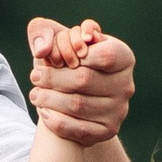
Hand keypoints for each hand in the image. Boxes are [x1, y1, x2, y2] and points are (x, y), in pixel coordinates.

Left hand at [27, 17, 133, 147]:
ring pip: (78, 104)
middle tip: (35, 76)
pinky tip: (44, 112)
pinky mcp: (108, 131)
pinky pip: (79, 129)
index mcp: (123, 57)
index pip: (103, 55)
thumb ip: (44, 30)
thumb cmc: (64, 61)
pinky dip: (57, 121)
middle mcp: (126, 84)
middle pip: (85, 79)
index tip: (52, 58)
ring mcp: (119, 110)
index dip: (73, 54)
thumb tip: (43, 49)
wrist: (73, 95)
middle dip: (53, 77)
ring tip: (35, 94)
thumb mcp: (55, 37)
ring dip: (49, 99)